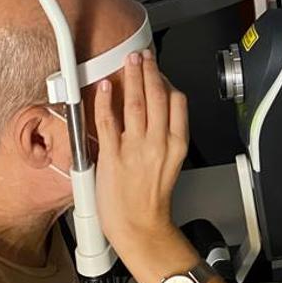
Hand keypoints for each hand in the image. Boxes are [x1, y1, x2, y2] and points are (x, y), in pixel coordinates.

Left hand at [94, 50, 188, 249]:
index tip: (159, 72)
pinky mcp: (112, 156)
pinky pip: (108, 121)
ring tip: (129, 62)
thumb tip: (156, 113)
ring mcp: (134, 148)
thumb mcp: (172, 163)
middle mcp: (157, 143)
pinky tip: (104, 87)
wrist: (139, 226)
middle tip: (144, 56)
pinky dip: (105, 101)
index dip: (167, 82)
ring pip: (134, 103)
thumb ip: (166, 136)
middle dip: (149, 71)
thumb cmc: (151, 199)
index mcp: (176, 144)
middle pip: (156, 96)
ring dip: (132, 77)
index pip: (177, 102)